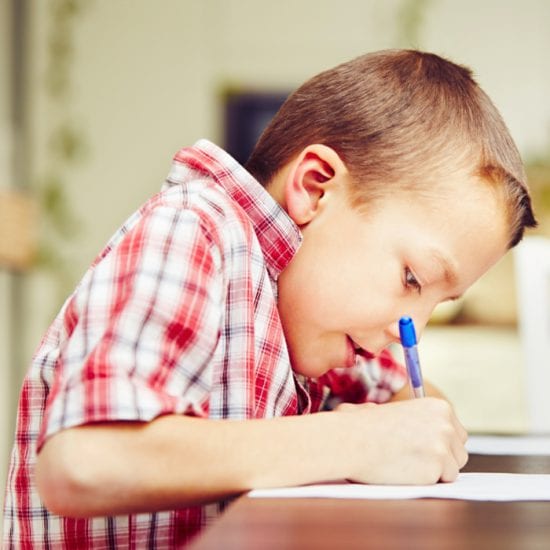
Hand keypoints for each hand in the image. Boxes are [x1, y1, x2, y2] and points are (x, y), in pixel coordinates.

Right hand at [334, 398, 467, 484]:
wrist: (351, 440)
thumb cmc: (361, 425)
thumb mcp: (395, 409)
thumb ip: (409, 417)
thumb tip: (413, 426)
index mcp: (438, 407)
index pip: (456, 432)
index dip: (440, 443)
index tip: (423, 447)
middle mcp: (446, 423)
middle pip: (459, 451)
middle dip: (442, 458)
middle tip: (415, 459)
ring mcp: (443, 445)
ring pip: (453, 468)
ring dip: (435, 471)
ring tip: (406, 464)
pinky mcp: (438, 467)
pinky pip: (442, 481)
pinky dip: (426, 481)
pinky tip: (405, 471)